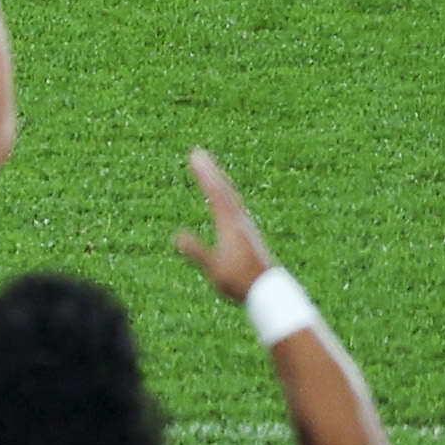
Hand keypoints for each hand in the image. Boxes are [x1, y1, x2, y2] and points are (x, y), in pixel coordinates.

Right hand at [170, 148, 278, 303]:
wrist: (268, 291)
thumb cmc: (240, 282)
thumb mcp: (214, 269)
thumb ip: (197, 252)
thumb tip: (176, 237)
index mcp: (231, 225)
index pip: (215, 194)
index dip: (204, 174)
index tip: (195, 156)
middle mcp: (240, 221)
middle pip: (224, 190)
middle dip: (210, 171)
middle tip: (198, 153)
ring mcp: (245, 226)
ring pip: (231, 196)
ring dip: (218, 180)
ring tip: (209, 169)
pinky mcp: (247, 233)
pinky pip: (234, 205)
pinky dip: (224, 194)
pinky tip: (222, 197)